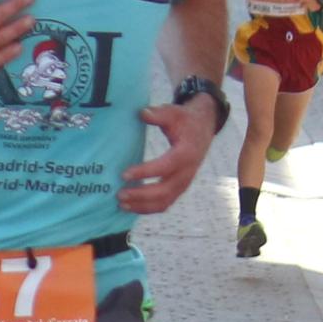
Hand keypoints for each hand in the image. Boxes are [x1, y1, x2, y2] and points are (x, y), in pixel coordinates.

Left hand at [118, 91, 223, 213]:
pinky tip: (131, 207)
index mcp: (186, 153)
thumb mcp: (174, 113)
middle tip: (119, 194)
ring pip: (165, 201)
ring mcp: (184, 182)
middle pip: (165, 190)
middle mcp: (187, 171)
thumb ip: (159, 114)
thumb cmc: (185, 120)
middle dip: (141, 195)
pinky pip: (165, 203)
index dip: (145, 172)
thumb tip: (142, 113)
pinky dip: (149, 208)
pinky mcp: (180, 187)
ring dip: (143, 206)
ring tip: (122, 204)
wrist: (202, 128)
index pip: (165, 167)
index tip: (124, 174)